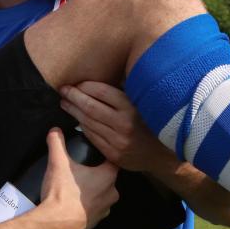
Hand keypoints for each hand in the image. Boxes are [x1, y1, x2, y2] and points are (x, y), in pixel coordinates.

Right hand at [33, 128, 117, 228]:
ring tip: (76, 186)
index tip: (94, 152)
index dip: (103, 155)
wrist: (56, 225)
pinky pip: (93, 209)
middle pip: (107, 178)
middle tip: (82, 168)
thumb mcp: (58, 163)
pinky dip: (86, 205)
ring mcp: (104, 211)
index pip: (112, 160)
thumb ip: (57, 143)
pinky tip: (73, 202)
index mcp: (108, 177)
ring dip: (92, 191)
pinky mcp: (95, 223)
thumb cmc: (63, 192)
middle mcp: (112, 194)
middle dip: (96, 173)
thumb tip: (55, 129)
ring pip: (101, 195)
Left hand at [59, 81, 177, 176]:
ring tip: (65, 103)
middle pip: (90, 107)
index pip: (101, 91)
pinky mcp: (114, 154)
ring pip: (88, 123)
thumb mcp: (144, 102)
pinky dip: (83, 127)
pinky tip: (78, 120)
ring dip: (74, 112)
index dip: (84, 86)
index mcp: (132, 107)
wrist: (166, 154)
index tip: (76, 82)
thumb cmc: (154, 122)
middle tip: (63, 90)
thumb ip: (126, 90)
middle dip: (73, 97)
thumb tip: (106, 74)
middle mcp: (124, 124)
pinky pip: (93, 138)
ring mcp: (118, 141)